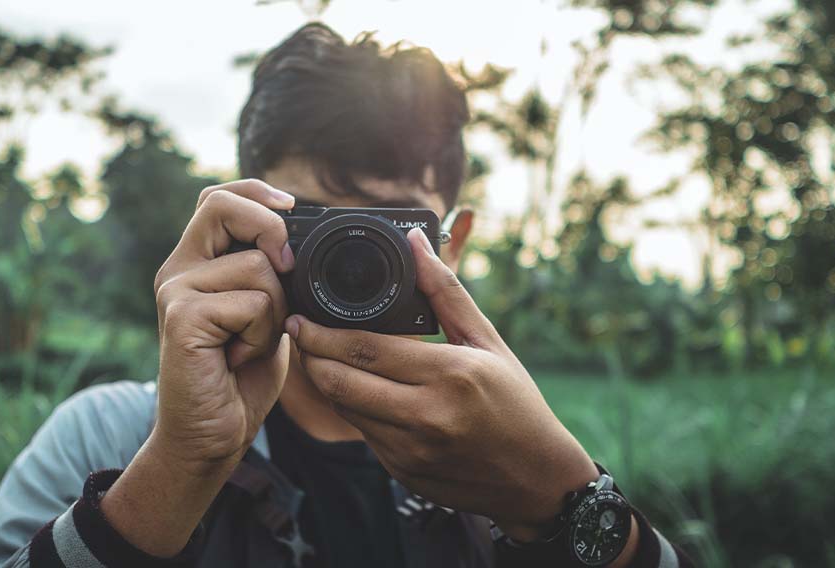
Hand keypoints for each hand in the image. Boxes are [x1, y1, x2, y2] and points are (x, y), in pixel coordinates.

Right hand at [152, 179, 296, 471]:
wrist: (212, 435)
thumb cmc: (240, 378)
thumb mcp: (264, 314)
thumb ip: (270, 276)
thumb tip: (299, 241)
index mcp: (195, 263)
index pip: (216, 198)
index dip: (255, 191)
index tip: (292, 205)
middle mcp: (178, 270)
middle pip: (222, 206)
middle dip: (270, 230)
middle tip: (286, 272)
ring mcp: (175, 291)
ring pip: (257, 265)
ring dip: (276, 311)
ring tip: (250, 343)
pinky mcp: (183, 317)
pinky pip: (252, 302)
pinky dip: (262, 335)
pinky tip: (238, 358)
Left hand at [287, 227, 598, 539]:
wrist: (536, 479)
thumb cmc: (516, 403)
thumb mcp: (487, 341)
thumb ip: (445, 291)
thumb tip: (415, 242)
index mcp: (450, 375)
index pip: (366, 349)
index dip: (322, 334)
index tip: (301, 318)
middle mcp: (427, 416)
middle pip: (341, 382)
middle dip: (310, 355)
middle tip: (298, 333)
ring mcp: (411, 450)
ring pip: (344, 409)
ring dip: (325, 381)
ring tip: (318, 355)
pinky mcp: (402, 472)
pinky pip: (362, 433)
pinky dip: (351, 408)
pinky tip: (354, 388)